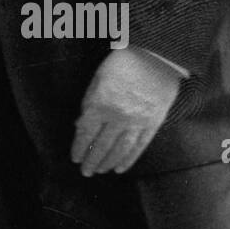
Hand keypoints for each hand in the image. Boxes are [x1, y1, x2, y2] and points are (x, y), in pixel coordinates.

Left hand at [72, 48, 181, 176]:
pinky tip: (120, 168)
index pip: (86, 133)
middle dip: (92, 160)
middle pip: (102, 145)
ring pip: (120, 149)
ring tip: (100, 171)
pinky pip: (140, 146)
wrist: (155, 56)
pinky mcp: (153, 123)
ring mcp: (137, 122)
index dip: (79, 147)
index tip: (75, 158)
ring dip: (108, 162)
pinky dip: (129, 159)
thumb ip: (88, 102)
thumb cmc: (121, 63)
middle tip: (85, 172)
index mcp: (100, 104)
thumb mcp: (97, 78)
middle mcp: (118, 117)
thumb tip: (80, 126)